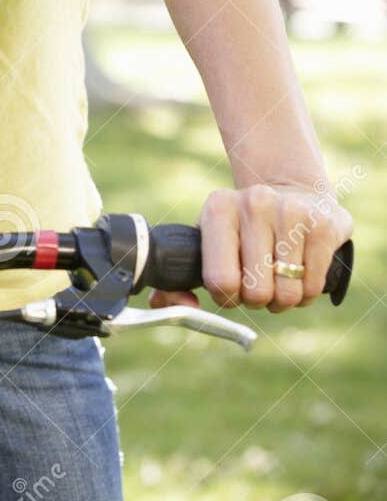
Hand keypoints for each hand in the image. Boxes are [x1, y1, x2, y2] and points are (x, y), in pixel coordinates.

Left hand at [149, 180, 353, 314]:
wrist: (294, 193)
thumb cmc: (242, 231)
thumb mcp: (207, 243)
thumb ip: (176, 282)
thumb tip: (178, 307)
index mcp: (219, 208)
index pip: (220, 281)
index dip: (227, 298)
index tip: (232, 288)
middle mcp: (254, 204)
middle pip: (255, 293)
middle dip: (257, 300)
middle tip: (259, 282)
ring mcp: (291, 212)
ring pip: (287, 295)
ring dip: (284, 298)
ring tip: (280, 275)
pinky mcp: (323, 225)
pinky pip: (313, 288)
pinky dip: (307, 291)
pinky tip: (302, 269)